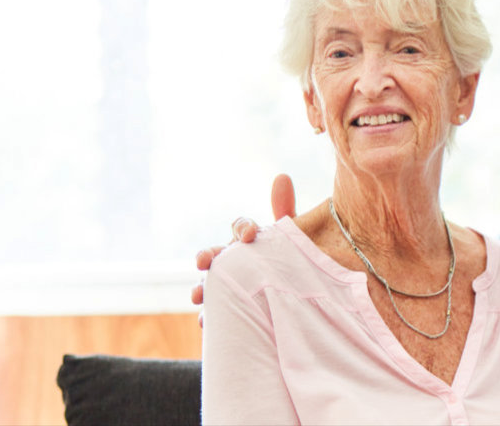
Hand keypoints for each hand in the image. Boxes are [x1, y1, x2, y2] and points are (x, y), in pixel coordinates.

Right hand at [193, 174, 297, 309]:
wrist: (302, 303)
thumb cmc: (295, 265)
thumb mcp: (293, 242)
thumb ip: (286, 211)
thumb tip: (280, 176)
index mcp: (252, 241)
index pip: (242, 227)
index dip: (243, 228)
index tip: (251, 235)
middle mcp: (236, 261)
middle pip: (216, 255)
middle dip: (207, 256)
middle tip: (203, 261)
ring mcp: (230, 285)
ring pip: (210, 284)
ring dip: (201, 288)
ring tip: (197, 296)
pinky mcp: (231, 310)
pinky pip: (217, 313)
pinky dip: (208, 317)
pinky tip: (204, 323)